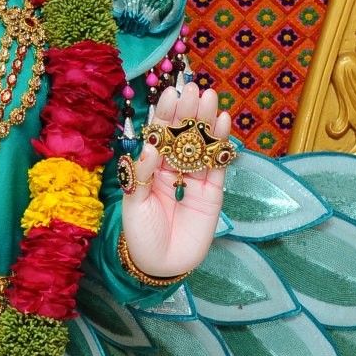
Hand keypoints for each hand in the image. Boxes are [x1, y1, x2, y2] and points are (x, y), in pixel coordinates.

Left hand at [120, 81, 233, 280]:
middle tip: (193, 89)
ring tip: (210, 98)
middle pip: (183, 135)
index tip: (170, 93)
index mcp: (150, 168)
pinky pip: (217, 165)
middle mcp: (173, 168)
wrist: (160, 265)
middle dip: (188, 112)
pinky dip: (220, 145)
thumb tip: (150, 147)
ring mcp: (194, 179)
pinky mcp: (212, 192)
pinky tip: (223, 123)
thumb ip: (140, 176)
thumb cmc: (140, 235)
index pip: (159, 136)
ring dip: (206, 122)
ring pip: (201, 145)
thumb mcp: (133, 205)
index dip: (165, 115)